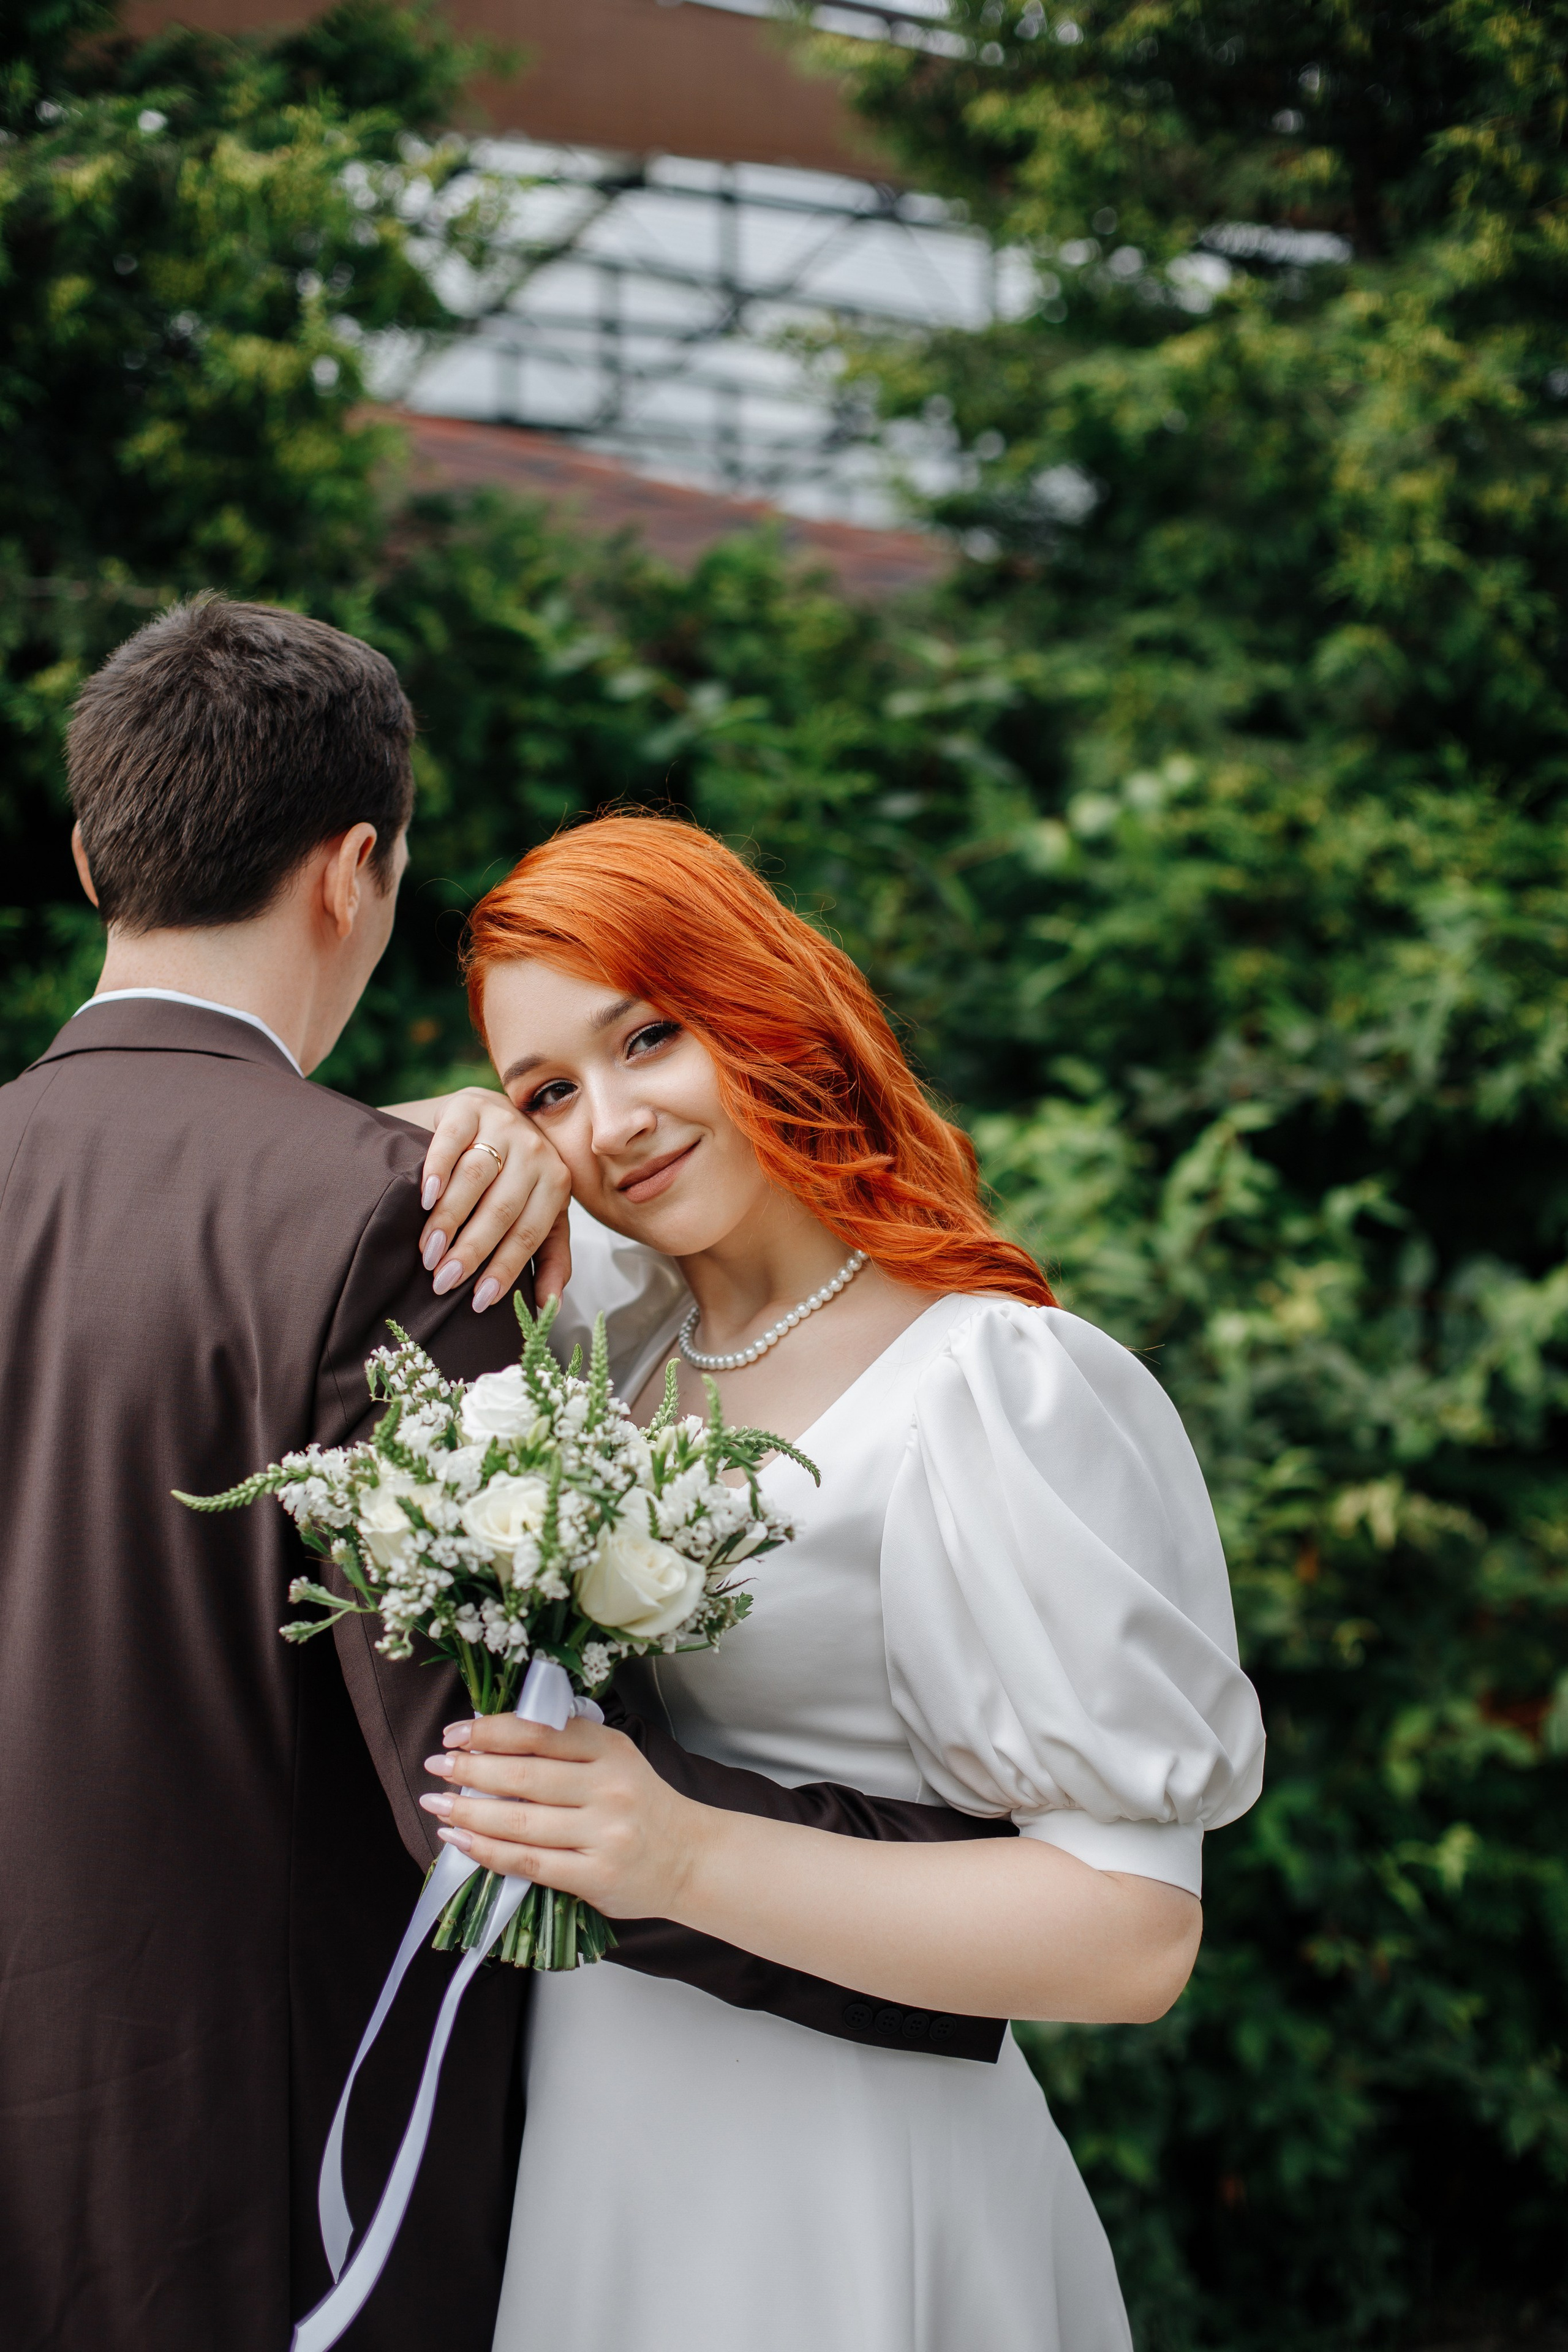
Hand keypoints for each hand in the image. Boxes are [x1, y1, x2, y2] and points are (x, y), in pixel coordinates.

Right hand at [416, 1089, 571, 1310]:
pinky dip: (437, 1169)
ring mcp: (503, 1124)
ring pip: (476, 1177)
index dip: (504, 1269)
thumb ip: (550, 1257)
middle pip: (501, 1208)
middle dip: (472, 1250)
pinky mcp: (468, 1106)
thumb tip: (550, 1306)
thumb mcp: (542, 1214)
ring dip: (450, 1217)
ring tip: (429, 1251)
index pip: (529, 1234)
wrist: (494, 1117)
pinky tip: (425, 1197)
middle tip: (443, 1281)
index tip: (478, 1302)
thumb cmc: (517, 1179)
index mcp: (556, 1181)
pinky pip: (452, 1140)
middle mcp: (535, 1150)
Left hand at [418, 1713, 709, 1918]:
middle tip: (435, 1766)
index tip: (455, 1733)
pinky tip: (461, 1841)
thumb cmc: (641, 1805)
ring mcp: (602, 1835)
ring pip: (519, 1820)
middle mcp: (608, 1788)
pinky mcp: (594, 1876)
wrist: (690, 1858)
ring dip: (468, 1812)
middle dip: (470, 1769)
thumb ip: (565, 1747)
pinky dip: (487, 1851)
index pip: (539, 1732)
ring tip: (436, 1805)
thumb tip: (491, 1743)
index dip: (491, 1730)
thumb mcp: (615, 1758)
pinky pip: (528, 1861)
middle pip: (523, 1774)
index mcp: (610, 1749)